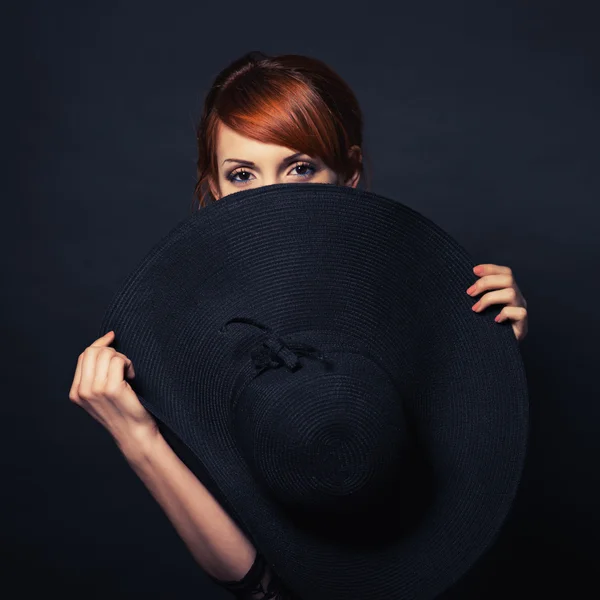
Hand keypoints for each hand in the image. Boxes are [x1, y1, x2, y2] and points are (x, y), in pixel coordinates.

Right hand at [69, 331, 158, 449]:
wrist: (135, 434)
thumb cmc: (124, 412)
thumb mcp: (102, 394)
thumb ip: (96, 375)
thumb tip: (105, 345)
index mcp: (76, 392)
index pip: (84, 356)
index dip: (99, 343)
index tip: (112, 336)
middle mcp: (82, 391)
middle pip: (93, 351)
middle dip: (112, 351)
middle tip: (124, 365)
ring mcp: (95, 390)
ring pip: (106, 354)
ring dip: (122, 358)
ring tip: (128, 373)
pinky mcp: (111, 389)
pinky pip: (118, 361)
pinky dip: (128, 364)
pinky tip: (132, 377)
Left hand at [467, 264, 527, 341]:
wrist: (495, 349)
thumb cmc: (485, 327)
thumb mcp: (480, 307)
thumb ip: (477, 296)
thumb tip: (463, 284)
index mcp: (507, 291)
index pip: (505, 272)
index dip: (491, 268)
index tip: (473, 270)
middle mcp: (517, 298)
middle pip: (508, 278)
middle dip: (486, 283)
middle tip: (470, 293)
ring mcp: (521, 309)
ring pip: (511, 293)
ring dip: (489, 298)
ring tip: (476, 309)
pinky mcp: (523, 324)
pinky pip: (519, 312)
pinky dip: (504, 314)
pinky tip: (494, 320)